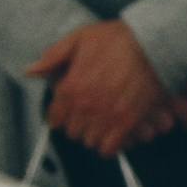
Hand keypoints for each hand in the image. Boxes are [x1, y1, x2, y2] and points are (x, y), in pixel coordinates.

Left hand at [29, 21, 186, 158]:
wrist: (154, 43)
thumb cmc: (120, 39)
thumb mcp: (81, 37)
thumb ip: (53, 56)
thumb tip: (31, 70)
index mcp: (70, 87)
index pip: (54, 119)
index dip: (62, 114)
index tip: (71, 110)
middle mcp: (85, 106)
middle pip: (73, 133)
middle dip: (79, 124)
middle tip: (90, 114)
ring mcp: (106, 116)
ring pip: (90, 142)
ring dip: (95, 134)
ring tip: (103, 123)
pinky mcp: (127, 122)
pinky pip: (109, 149)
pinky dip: (110, 144)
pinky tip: (115, 133)